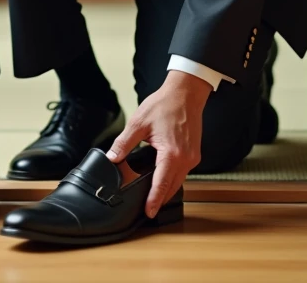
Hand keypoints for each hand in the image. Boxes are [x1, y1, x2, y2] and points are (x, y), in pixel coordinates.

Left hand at [105, 70, 211, 217]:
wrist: (186, 93)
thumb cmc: (165, 105)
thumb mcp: (138, 123)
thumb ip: (124, 143)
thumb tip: (112, 157)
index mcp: (172, 154)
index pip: (161, 184)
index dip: (154, 200)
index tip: (149, 212)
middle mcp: (186, 158)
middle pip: (172, 187)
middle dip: (160, 199)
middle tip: (147, 209)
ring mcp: (192, 157)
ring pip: (179, 181)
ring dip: (166, 189)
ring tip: (153, 197)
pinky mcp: (194, 153)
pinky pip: (183, 172)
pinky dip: (172, 178)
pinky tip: (162, 178)